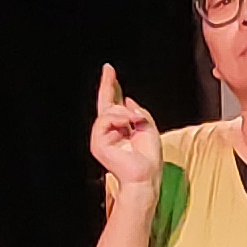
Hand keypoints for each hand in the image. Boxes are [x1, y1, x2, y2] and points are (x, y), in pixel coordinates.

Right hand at [91, 64, 163, 190]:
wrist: (144, 176)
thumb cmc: (148, 159)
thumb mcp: (148, 128)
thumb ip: (137, 113)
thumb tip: (127, 100)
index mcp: (120, 129)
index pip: (113, 105)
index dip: (111, 88)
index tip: (109, 72)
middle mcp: (108, 132)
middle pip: (105, 104)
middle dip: (107, 85)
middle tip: (108, 69)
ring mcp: (101, 137)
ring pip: (108, 111)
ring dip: (124, 112)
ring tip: (135, 121)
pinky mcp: (98, 142)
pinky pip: (105, 119)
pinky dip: (119, 118)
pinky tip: (129, 123)